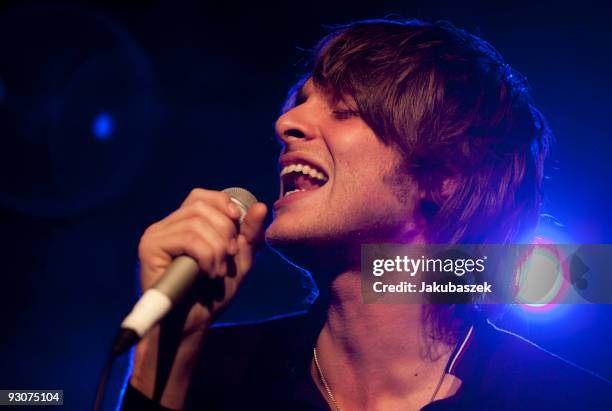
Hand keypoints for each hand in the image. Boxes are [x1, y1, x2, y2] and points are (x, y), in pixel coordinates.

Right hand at [130, 188, 266, 407]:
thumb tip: (261, 206)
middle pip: (201, 207)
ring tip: (219, 271)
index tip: (237, 221)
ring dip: (216, 248)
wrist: (193, 324)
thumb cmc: (213, 294)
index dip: (222, 203)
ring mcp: (156, 235)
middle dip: (224, 231)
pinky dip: (206, 255)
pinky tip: (208, 273)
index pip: (201, 196)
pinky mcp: (149, 248)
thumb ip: (249, 233)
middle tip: (229, 257)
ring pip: (196, 223)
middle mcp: (166, 225)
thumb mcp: (239, 259)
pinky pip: (186, 238)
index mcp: (184, 224)